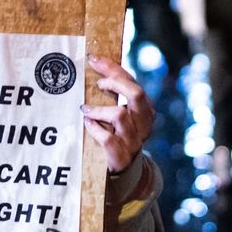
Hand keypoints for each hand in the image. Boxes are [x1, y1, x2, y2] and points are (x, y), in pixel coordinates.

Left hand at [82, 56, 153, 173]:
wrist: (122, 172)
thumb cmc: (116, 135)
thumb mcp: (118, 113)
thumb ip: (113, 95)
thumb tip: (94, 64)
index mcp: (144, 109)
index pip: (132, 82)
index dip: (113, 68)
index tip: (93, 59)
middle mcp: (144, 124)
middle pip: (136, 94)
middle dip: (115, 83)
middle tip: (98, 85)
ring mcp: (134, 142)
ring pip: (120, 115)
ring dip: (99, 109)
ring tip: (86, 109)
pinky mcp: (121, 158)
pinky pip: (108, 138)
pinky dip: (95, 129)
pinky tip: (87, 124)